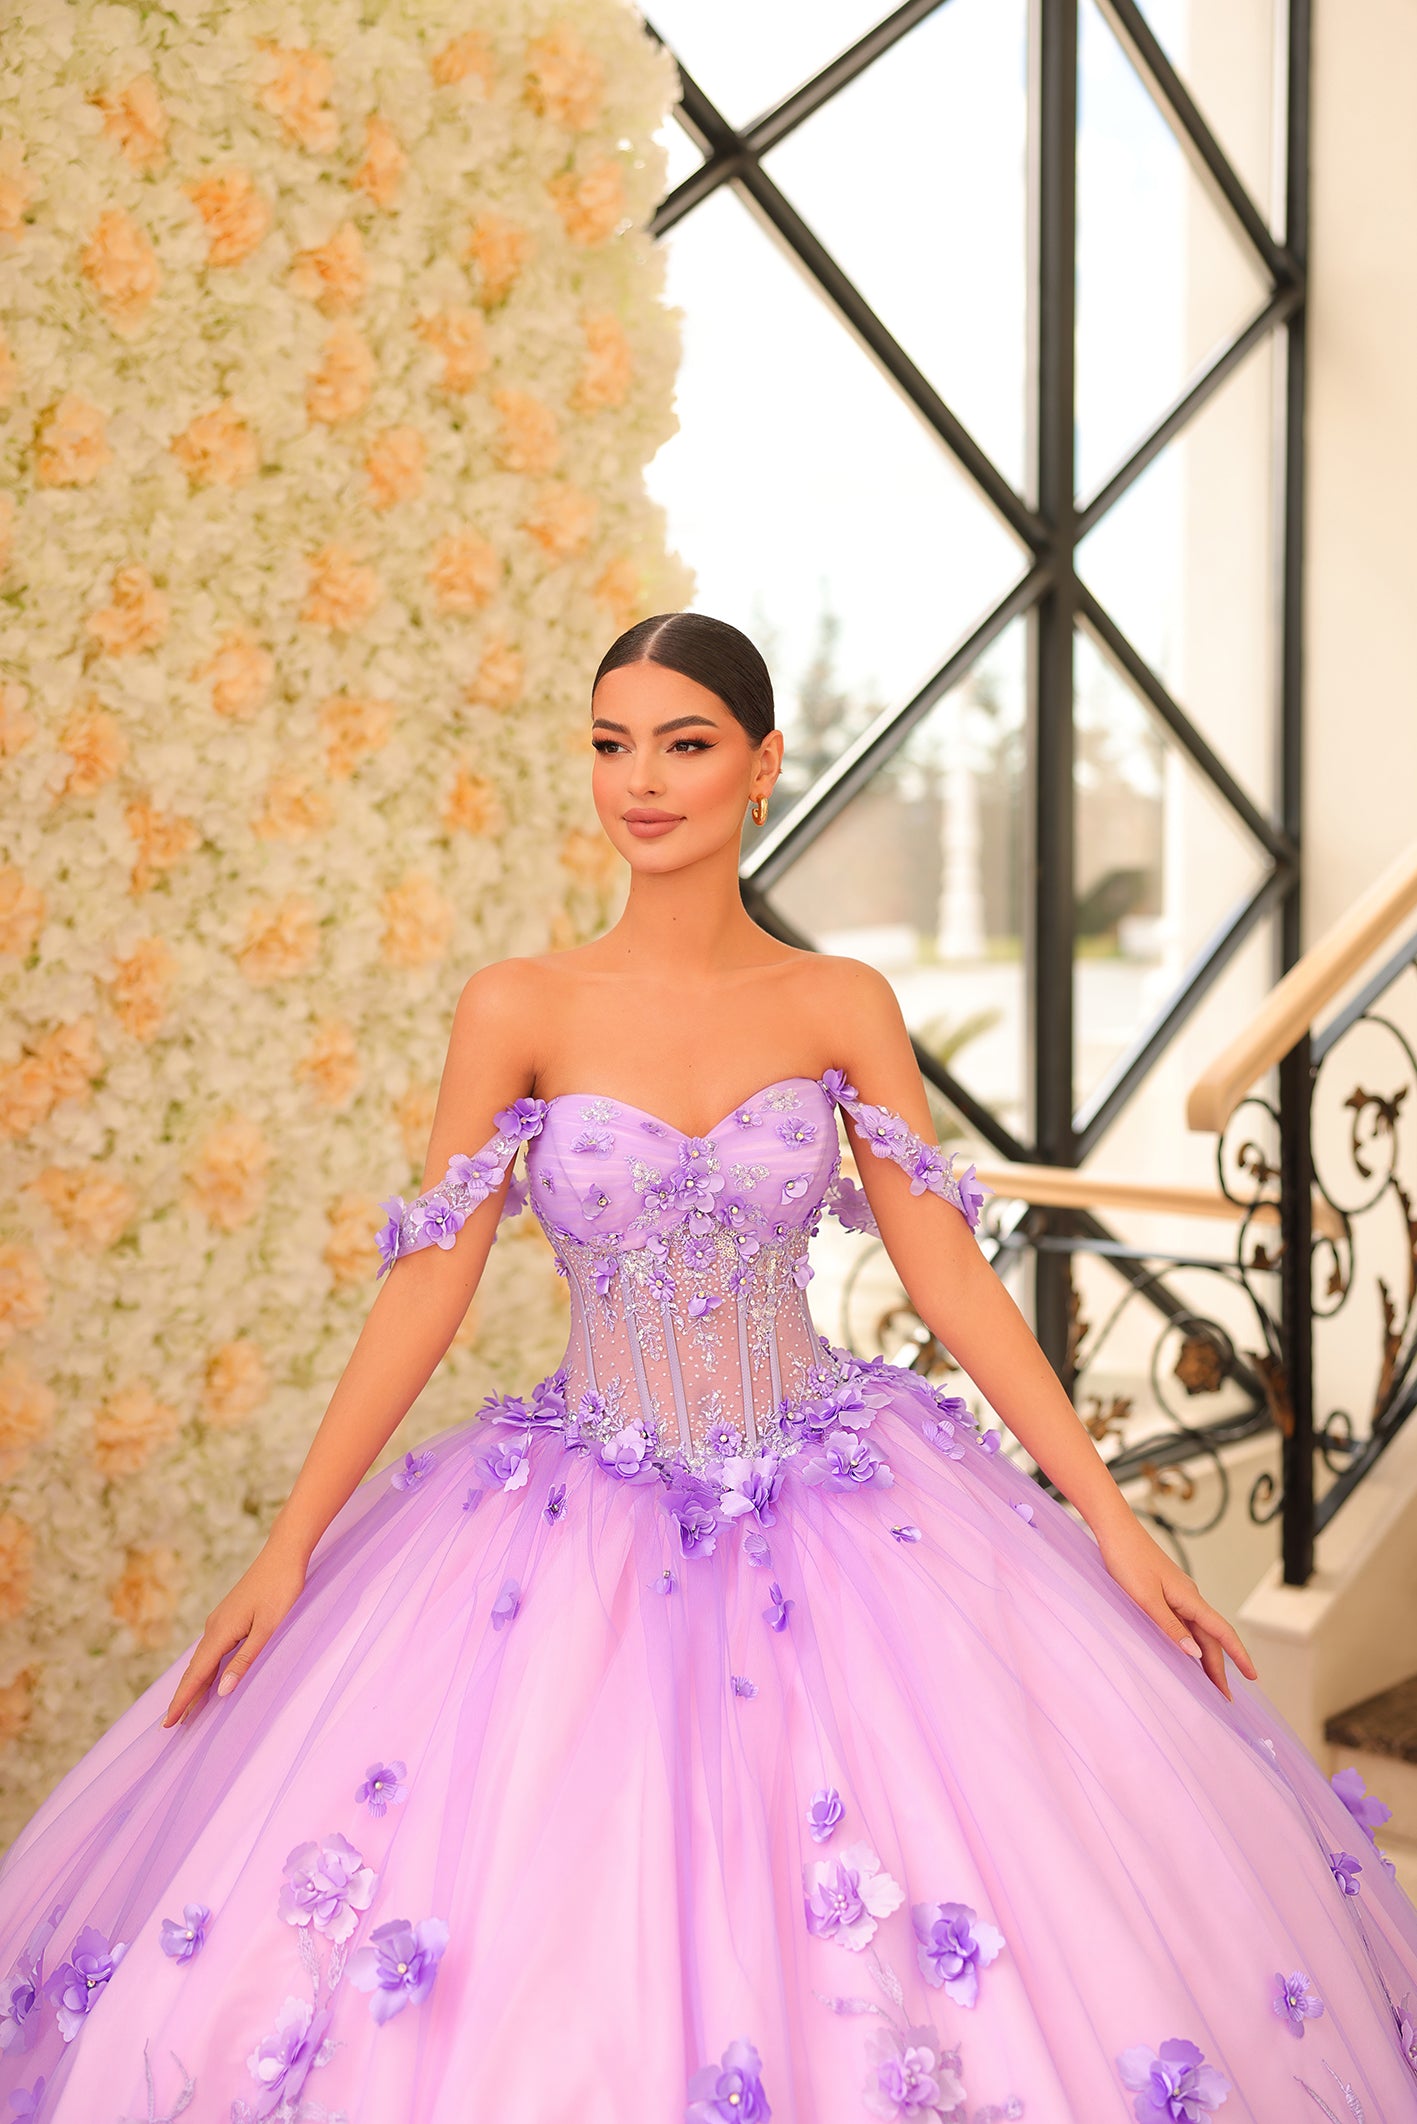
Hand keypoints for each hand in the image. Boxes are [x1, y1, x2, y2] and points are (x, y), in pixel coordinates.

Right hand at [161, 1541, 308, 1727]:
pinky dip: (205, 1669)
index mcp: (221, 1632)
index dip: (182, 1701)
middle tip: (170, 1726)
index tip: (168, 1724)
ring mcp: (220, 1621)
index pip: (196, 1675)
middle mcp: (214, 1627)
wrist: (283, 1555)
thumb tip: (221, 1692)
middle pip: (194, 1670)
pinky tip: (209, 1678)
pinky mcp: (228, 1617)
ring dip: (193, 1685)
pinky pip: (211, 1650)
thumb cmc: (280, 1589)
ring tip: (186, 1710)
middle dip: (183, 1698)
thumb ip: (245, 1660)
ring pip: (202, 1660)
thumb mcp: (267, 1628)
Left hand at [1097, 1515, 1257, 1700]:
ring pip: (1198, 1631)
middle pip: (1211, 1637)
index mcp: (1189, 1599)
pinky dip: (1190, 1641)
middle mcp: (1189, 1597)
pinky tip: (1186, 1653)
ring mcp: (1178, 1594)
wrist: (1115, 1529)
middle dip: (1220, 1667)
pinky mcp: (1165, 1592)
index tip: (1253, 1677)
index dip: (1239, 1656)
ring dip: (1205, 1657)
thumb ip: (1169, 1626)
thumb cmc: (1127, 1560)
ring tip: (1209, 1684)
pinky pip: (1185, 1622)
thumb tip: (1195, 1654)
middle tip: (1224, 1698)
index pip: (1222, 1632)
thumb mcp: (1145, 1599)